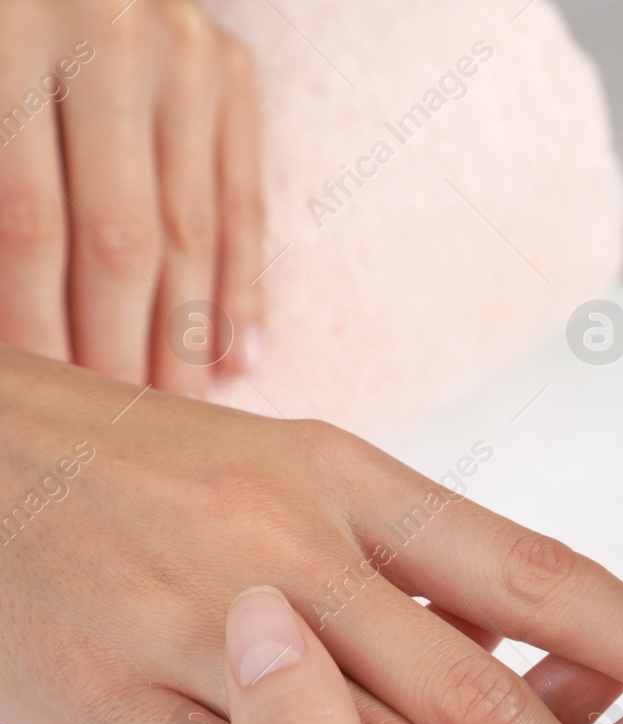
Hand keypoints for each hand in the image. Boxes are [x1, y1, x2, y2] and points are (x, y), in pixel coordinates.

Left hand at [0, 0, 261, 393]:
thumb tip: (13, 337)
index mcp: (14, 32)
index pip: (31, 221)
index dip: (34, 324)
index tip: (45, 399)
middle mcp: (116, 40)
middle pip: (123, 236)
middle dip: (118, 347)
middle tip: (118, 428)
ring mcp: (189, 54)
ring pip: (193, 228)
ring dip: (186, 335)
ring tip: (177, 410)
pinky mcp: (233, 69)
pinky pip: (244, 197)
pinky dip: (241, 281)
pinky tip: (237, 353)